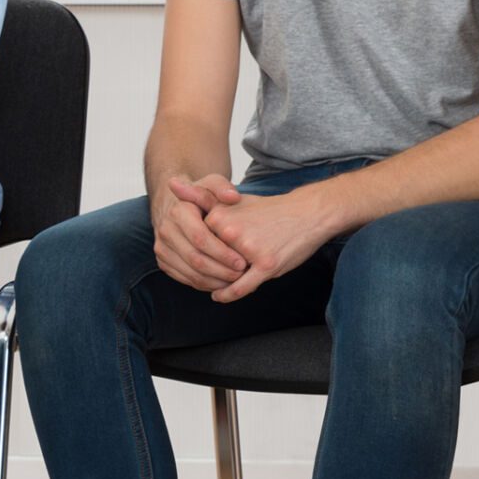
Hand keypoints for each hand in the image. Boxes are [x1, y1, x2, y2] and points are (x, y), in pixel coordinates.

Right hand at [153, 175, 247, 290]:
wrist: (176, 206)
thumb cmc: (202, 196)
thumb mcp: (212, 184)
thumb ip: (223, 188)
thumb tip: (232, 197)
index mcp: (178, 212)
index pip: (200, 239)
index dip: (222, 253)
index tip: (243, 262)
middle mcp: (165, 230)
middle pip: (195, 259)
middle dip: (221, 271)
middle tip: (242, 275)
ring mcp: (161, 247)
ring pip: (190, 273)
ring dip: (215, 281)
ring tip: (236, 281)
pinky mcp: (163, 261)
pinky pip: (185, 279)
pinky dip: (206, 284)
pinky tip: (223, 282)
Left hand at [194, 185, 341, 303]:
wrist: (307, 213)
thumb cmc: (267, 210)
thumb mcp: (231, 200)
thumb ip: (199, 196)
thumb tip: (171, 183)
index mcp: (219, 217)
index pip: (195, 244)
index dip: (193, 253)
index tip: (188, 256)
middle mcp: (231, 232)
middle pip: (206, 260)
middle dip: (203, 269)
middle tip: (200, 273)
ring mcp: (249, 250)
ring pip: (222, 275)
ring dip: (215, 282)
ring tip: (211, 284)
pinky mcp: (266, 265)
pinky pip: (240, 287)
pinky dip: (227, 294)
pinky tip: (218, 295)